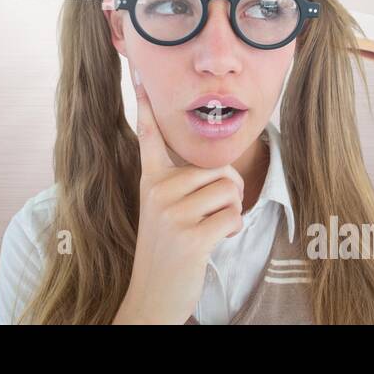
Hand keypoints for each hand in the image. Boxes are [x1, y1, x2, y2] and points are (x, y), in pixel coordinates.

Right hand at [112, 71, 244, 323]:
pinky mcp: (190, 236)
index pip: (149, 137)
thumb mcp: (164, 211)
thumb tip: (226, 172)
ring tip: (212, 227)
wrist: (152, 297)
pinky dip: (233, 230)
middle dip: (230, 190)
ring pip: (230, 190)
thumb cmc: (167, 251)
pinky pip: (233, 216)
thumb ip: (182, 186)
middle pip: (218, 168)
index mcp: (150, 181)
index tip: (139, 76)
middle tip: (214, 213)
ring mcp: (172, 214)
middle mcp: (157, 191)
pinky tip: (215, 241)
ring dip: (232, 210)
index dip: (146, 106)